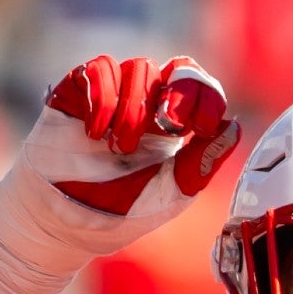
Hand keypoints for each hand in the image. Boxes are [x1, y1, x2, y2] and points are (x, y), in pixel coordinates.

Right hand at [0, 55, 239, 293]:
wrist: (60, 225)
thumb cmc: (117, 214)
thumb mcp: (170, 193)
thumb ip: (201, 163)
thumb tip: (233, 126)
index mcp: (173, 128)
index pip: (199, 88)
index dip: (205, 95)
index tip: (199, 127)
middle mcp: (146, 106)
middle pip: (175, 67)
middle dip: (180, 90)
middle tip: (170, 123)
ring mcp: (112, 96)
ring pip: (138, 67)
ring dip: (134, 107)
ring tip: (119, 147)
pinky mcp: (77, 93)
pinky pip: (99, 69)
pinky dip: (103, 97)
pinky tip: (96, 132)